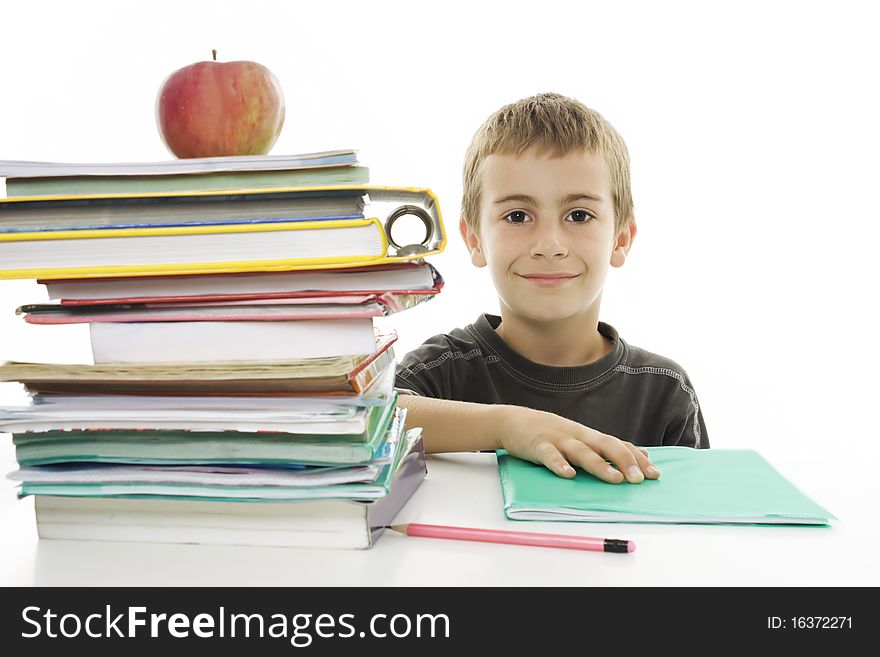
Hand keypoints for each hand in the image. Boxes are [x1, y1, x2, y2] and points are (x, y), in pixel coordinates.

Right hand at [494, 405, 660, 482]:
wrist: (513, 420)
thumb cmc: (550, 433)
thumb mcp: (580, 437)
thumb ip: (608, 447)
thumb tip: (642, 453)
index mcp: (589, 436)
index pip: (619, 445)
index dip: (637, 459)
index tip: (655, 474)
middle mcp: (578, 436)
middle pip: (606, 445)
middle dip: (625, 461)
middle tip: (640, 479)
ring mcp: (558, 440)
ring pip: (582, 452)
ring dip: (599, 465)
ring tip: (614, 479)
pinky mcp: (538, 446)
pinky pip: (550, 456)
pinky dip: (559, 465)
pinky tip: (568, 475)